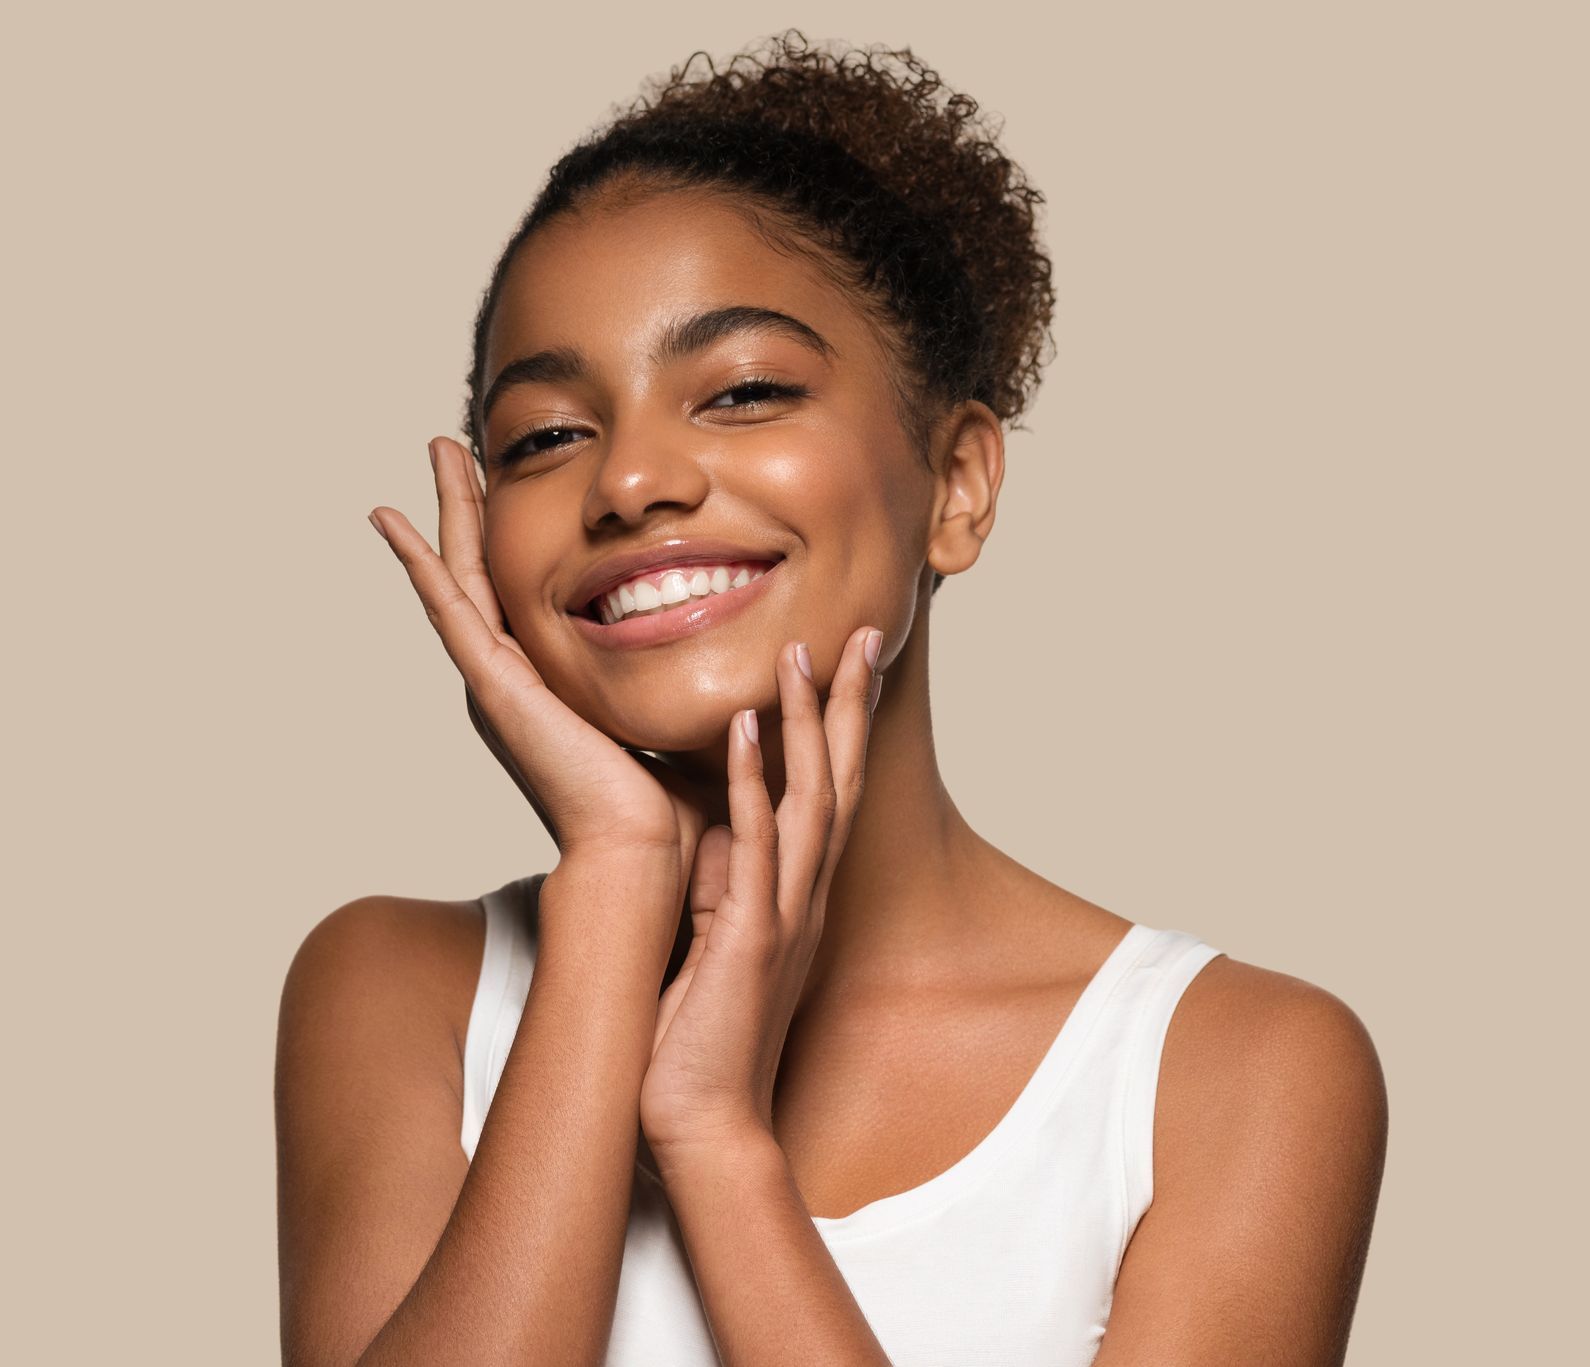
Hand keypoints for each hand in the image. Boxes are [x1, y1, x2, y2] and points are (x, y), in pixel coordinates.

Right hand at [367, 436, 710, 898]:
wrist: (644, 852)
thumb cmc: (668, 805)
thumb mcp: (671, 716)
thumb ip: (681, 679)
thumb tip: (723, 643)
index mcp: (550, 684)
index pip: (525, 589)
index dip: (515, 532)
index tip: (513, 477)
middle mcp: (514, 678)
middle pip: (485, 569)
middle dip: (473, 504)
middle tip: (456, 446)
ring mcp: (497, 679)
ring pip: (461, 574)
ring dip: (448, 510)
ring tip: (437, 450)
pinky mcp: (493, 685)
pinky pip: (448, 607)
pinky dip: (418, 562)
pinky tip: (391, 520)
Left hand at [638, 627, 883, 1157]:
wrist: (703, 1123)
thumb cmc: (702, 1039)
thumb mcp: (719, 942)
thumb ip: (726, 883)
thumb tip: (712, 825)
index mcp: (797, 895)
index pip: (829, 792)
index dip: (839, 726)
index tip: (841, 662)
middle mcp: (805, 896)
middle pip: (839, 781)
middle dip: (847, 704)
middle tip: (857, 631)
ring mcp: (785, 915)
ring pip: (811, 802)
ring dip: (808, 725)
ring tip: (801, 653)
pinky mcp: (752, 940)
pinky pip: (755, 849)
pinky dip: (754, 787)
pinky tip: (748, 731)